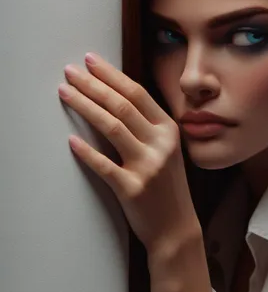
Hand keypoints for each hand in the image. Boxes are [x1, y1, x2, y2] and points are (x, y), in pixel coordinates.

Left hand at [58, 52, 199, 252]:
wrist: (176, 230)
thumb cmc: (167, 188)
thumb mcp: (167, 152)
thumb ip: (148, 127)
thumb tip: (113, 97)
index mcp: (169, 131)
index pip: (137, 93)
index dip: (111, 75)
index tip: (90, 62)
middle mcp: (161, 145)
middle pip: (121, 105)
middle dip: (92, 84)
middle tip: (70, 72)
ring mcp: (148, 167)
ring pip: (111, 127)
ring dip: (84, 106)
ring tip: (65, 93)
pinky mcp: (132, 189)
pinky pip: (104, 165)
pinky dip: (86, 151)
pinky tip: (71, 140)